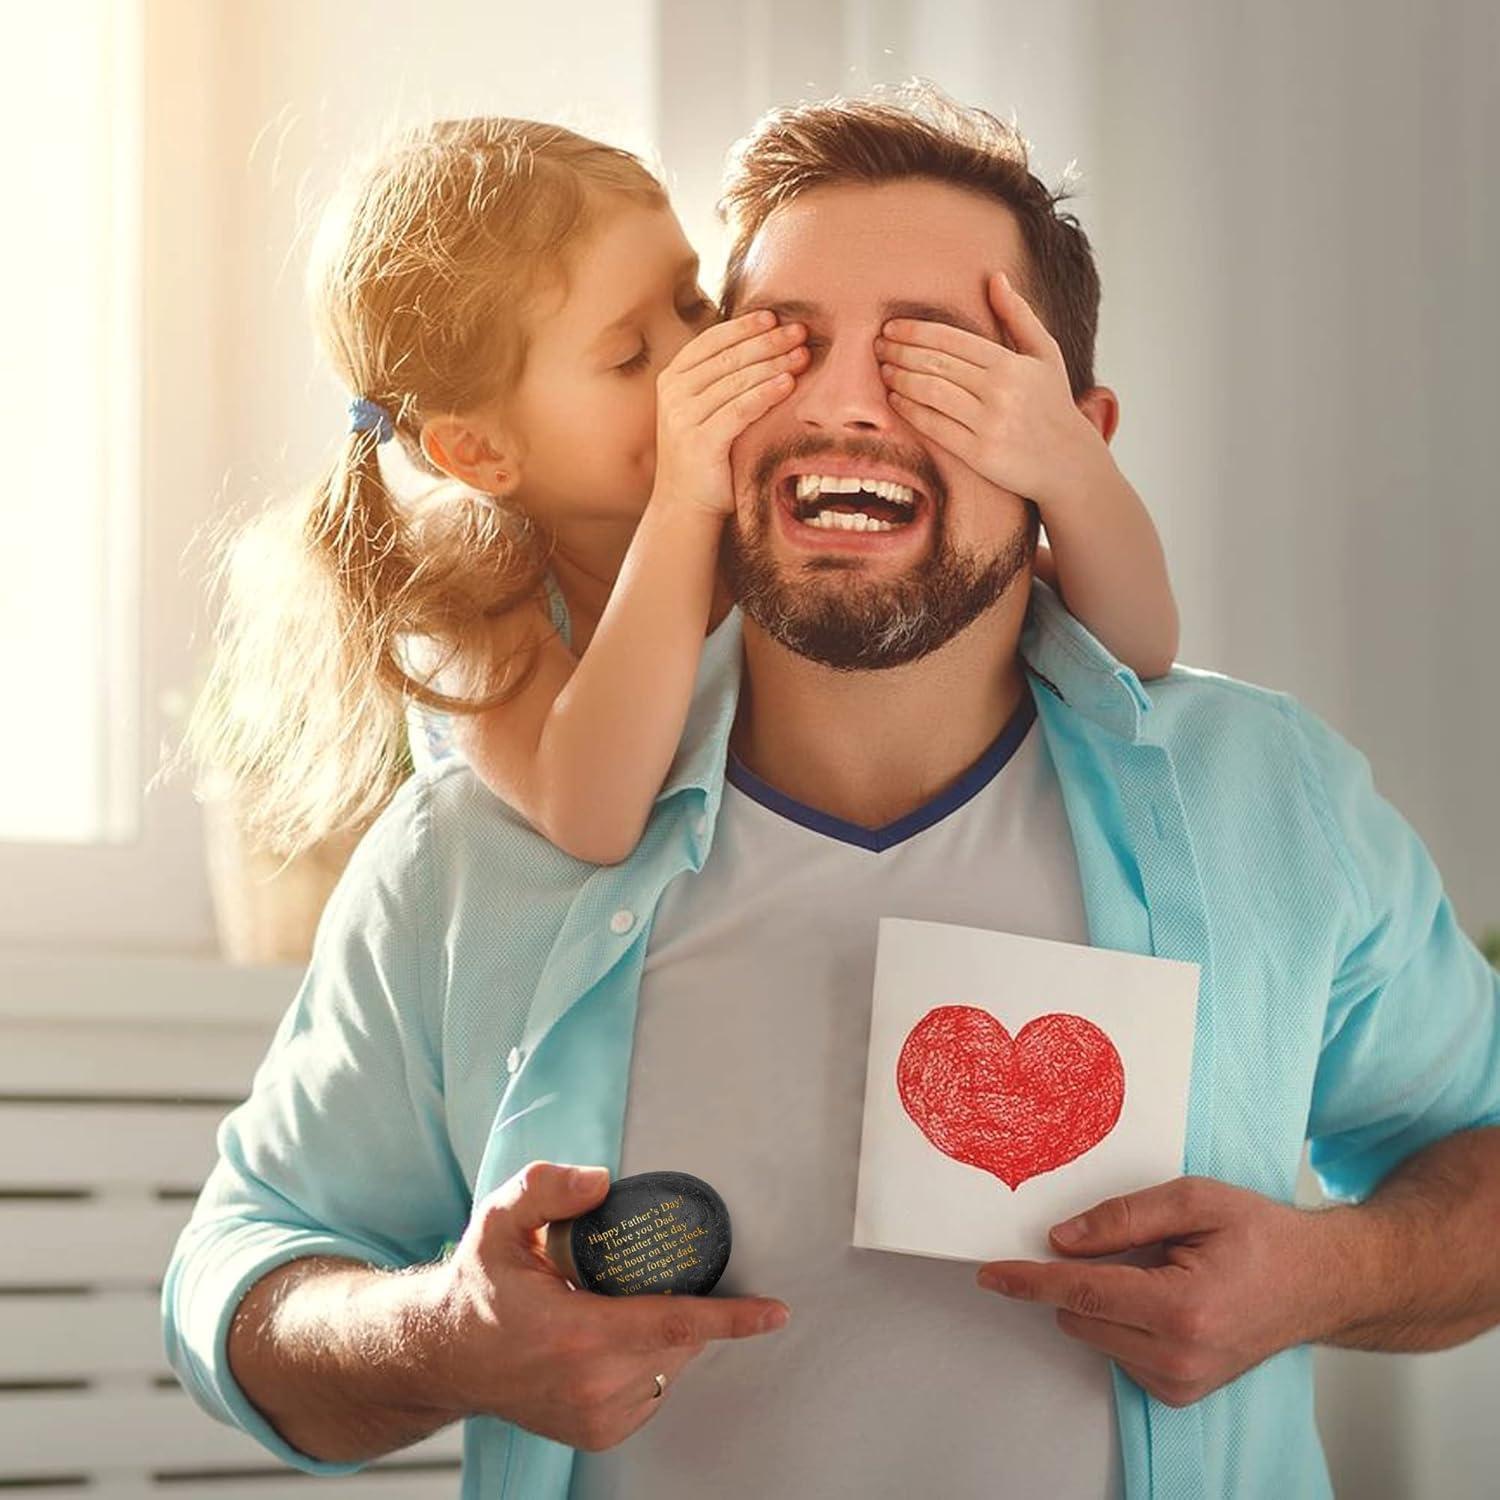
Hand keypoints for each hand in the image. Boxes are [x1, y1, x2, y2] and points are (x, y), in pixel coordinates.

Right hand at [433, 1161, 790, 1451]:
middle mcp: (594, 1384)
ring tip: (616, 1305)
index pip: (674, 1324)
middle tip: (647, 1274)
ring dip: (666, 1333)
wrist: (447, 1358)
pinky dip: (649, 1360)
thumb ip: (546, 1189)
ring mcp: (599, 1416)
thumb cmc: (478, 1288)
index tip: (776, 1310)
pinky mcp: (600, 1433)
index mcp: (579, 1335)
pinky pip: (654, 1389)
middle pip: (679, 1338)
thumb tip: (600, 1180)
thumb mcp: (499, 1222)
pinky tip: (614, 1338)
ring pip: (670, 1365)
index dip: (731, 1317)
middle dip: (685, 1302)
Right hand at [653, 309, 807, 516]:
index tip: (774, 316)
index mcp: (673, 378)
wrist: (684, 506)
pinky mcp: (699, 441)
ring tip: (802, 354)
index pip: (711, 342)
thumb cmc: (705, 456)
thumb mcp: (706, 410)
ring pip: (735, 381)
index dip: (743, 327)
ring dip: (773, 364)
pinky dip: (766, 394)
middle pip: (727, 358)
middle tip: (800, 330)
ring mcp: (683, 417)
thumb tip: (764, 343)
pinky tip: (789, 383)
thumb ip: (722, 380)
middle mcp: (673, 394)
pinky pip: (739, 410)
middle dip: (767, 342)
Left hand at [874, 270, 1107, 509]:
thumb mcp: (1045, 354)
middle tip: (878, 346)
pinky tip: (896, 400)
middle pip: (936, 363)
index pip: (952, 339)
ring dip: (900, 379)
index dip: (916, 331)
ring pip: (930, 392)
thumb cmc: (1052, 404)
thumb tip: (996, 277)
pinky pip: (934, 426)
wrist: (1068, 461)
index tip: (892, 327)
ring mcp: (989, 423)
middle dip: (900, 351)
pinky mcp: (979, 454)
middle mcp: (999, 391)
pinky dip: (910, 410)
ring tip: (884, 370)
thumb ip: (1019, 315)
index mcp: (1011, 363)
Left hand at [974, 1176, 1342, 1407]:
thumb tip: (1061, 1239)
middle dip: (1079, 1277)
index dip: (1029, 1280)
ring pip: (1095, 1334)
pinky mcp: (1180, 1392)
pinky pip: (1119, 1350)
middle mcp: (1179, 1356)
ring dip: (1106, 1299)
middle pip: (1080, 1316)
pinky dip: (1125, 1320)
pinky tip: (1167, 1296)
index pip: (1080, 1294)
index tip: (990, 1273)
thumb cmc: (1262, 1236)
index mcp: (1181, 1309)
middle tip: (1133, 1245)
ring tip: (1165, 1271)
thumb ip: (1121, 1218)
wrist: (1319, 1283)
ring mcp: (1181, 1383)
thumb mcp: (1194, 1200)